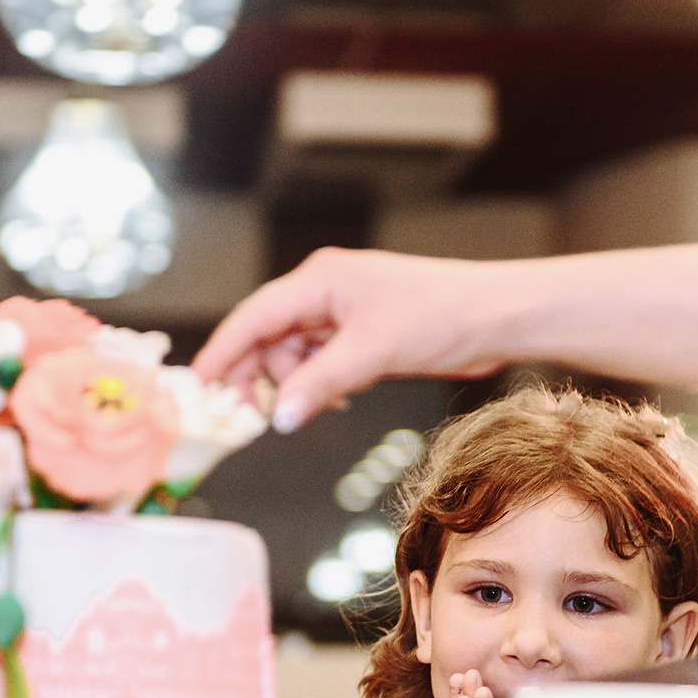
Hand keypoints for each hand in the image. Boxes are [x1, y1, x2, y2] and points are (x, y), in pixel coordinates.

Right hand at [190, 248, 512, 432]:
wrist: (498, 316)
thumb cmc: (443, 316)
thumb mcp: (373, 352)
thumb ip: (320, 384)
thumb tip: (279, 418)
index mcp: (320, 280)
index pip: (253, 317)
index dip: (222, 353)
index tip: (198, 388)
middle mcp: (326, 290)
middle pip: (268, 336)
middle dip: (259, 375)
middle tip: (251, 417)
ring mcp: (345, 312)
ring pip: (296, 353)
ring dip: (298, 383)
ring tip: (318, 403)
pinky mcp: (365, 333)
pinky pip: (324, 360)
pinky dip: (322, 382)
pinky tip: (337, 397)